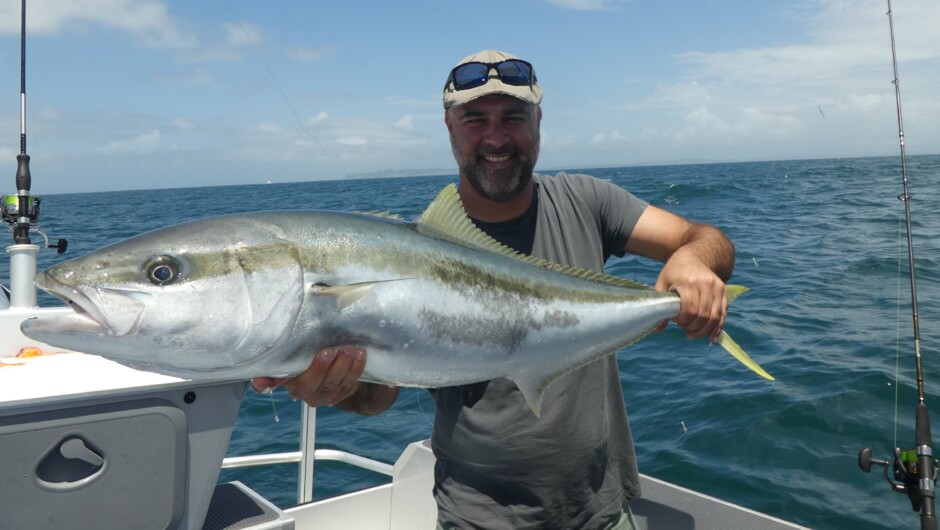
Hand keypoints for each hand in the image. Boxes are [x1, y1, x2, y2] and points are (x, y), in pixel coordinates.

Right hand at [251, 345, 365, 407]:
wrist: (341, 371)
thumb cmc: (316, 353)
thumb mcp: (304, 346)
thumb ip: (298, 337)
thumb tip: (303, 304)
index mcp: (287, 377)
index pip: (271, 381)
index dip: (265, 382)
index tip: (259, 380)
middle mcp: (301, 390)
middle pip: (307, 385)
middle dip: (319, 369)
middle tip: (328, 351)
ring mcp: (322, 394)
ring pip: (331, 385)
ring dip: (341, 366)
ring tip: (349, 349)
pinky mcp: (340, 394)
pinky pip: (348, 384)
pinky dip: (355, 369)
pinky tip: (360, 355)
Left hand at [653, 250, 727, 341]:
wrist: (693, 257)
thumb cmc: (674, 272)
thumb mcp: (661, 284)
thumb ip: (659, 306)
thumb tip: (656, 330)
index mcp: (689, 282)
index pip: (690, 310)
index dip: (683, 321)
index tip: (676, 321)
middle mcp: (706, 284)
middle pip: (703, 316)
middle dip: (692, 328)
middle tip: (684, 328)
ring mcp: (717, 287)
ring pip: (715, 317)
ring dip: (704, 331)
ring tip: (692, 334)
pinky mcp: (724, 291)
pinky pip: (723, 314)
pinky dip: (717, 328)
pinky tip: (710, 337)